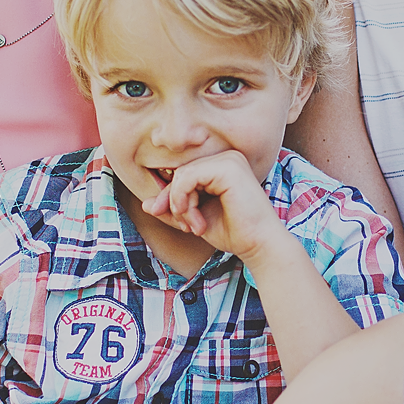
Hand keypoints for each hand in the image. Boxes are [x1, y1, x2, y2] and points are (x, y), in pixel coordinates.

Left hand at [141, 150, 286, 263]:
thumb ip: (173, 210)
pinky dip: (183, 199)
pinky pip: (188, 177)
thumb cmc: (233, 233)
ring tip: (193, 225)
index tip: (177, 221)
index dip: (171, 197)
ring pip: (182, 175)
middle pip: (180, 173)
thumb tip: (145, 204)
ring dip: (180, 204)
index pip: (184, 174)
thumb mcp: (194, 219)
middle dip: (174, 202)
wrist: (258, 246)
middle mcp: (227, 158)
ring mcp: (229, 159)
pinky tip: (195, 220)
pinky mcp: (228, 167)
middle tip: (186, 226)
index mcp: (222, 166)